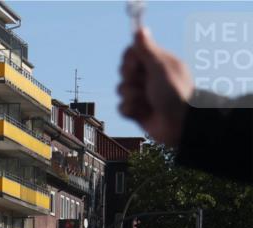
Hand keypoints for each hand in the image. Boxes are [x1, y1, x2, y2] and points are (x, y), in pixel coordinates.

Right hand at [117, 28, 193, 146]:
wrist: (180, 124)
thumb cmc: (175, 93)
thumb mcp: (161, 67)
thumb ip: (148, 50)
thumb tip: (140, 29)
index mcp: (158, 63)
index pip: (134, 53)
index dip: (130, 58)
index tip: (136, 63)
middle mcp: (149, 77)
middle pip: (124, 71)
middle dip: (130, 78)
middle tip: (143, 82)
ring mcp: (143, 94)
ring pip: (121, 90)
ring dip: (132, 95)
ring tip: (147, 100)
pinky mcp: (137, 111)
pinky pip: (122, 107)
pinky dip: (130, 109)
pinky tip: (143, 112)